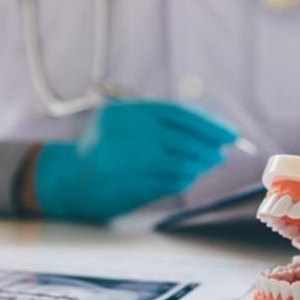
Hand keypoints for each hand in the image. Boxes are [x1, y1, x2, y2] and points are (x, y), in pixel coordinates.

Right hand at [32, 100, 237, 220]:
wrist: (69, 178)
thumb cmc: (106, 145)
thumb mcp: (126, 120)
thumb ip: (162, 122)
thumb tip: (211, 133)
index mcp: (129, 112)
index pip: (180, 114)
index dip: (210, 124)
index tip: (230, 133)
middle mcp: (130, 135)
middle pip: (185, 140)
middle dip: (210, 146)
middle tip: (224, 151)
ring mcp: (130, 162)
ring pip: (182, 163)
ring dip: (202, 164)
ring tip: (211, 162)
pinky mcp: (132, 186)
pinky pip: (171, 182)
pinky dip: (187, 178)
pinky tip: (191, 175)